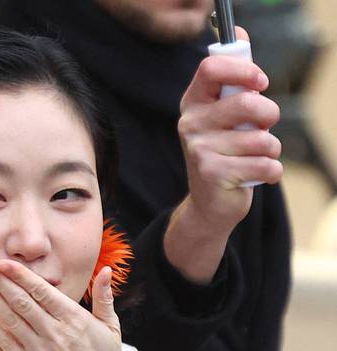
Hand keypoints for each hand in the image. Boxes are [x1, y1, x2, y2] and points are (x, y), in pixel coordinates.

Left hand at [0, 259, 125, 350]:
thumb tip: (105, 270)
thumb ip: (104, 297)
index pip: (41, 291)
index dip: (19, 275)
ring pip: (10, 319)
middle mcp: (55, 334)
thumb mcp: (111, 329)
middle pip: (20, 301)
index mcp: (75, 320)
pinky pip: (7, 344)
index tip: (2, 262)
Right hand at [178, 27, 282, 233]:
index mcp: (193, 103)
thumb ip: (233, 78)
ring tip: (259, 156)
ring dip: (271, 148)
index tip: (261, 82)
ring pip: (261, 138)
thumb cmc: (224, 152)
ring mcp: (200, 151)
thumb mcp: (224, 114)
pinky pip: (264, 164)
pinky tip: (259, 175)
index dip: (243, 70)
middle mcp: (190, 125)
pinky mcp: (214, 175)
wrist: (210, 204)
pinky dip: (272, 171)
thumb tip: (239, 32)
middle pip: (246, 103)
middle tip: (266, 125)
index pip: (212, 68)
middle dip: (269, 114)